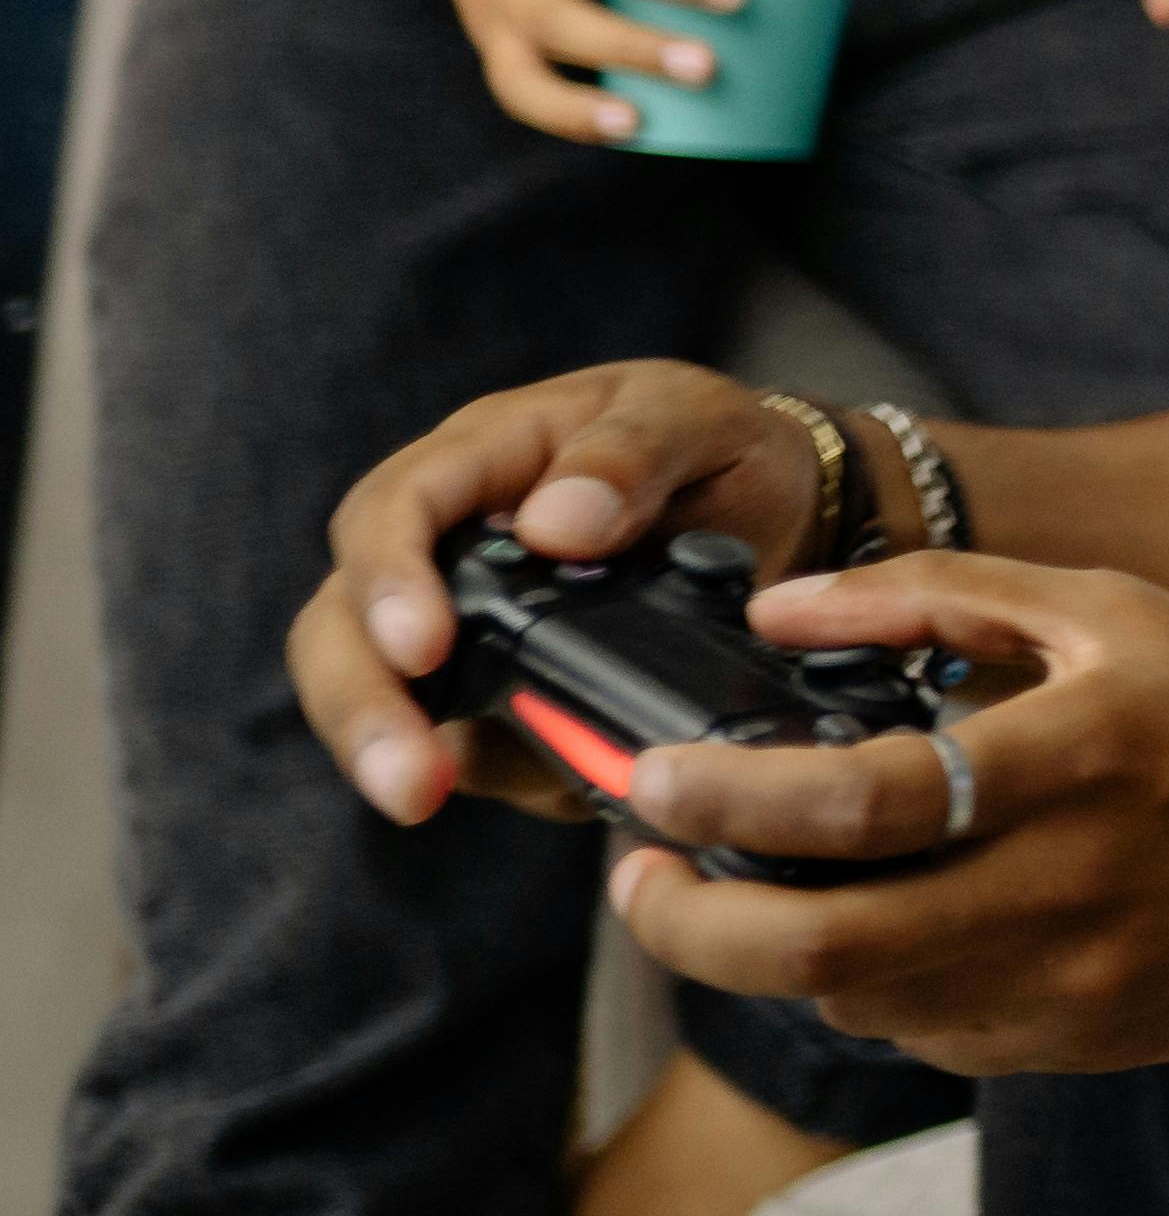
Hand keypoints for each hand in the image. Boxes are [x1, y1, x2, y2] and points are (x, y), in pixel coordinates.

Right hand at [293, 359, 826, 827]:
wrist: (777, 505)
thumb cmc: (716, 445)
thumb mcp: (694, 417)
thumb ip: (630, 455)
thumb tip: (555, 527)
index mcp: (481, 461)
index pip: (394, 510)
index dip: (390, 580)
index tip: (424, 648)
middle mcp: (447, 548)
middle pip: (344, 624)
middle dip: (362, 704)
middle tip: (405, 778)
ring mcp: (465, 630)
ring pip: (383, 699)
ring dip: (403, 756)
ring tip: (431, 798)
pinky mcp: (502, 698)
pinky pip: (477, 751)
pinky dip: (514, 774)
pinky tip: (570, 782)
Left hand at [600, 555, 1168, 1073]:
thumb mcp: (1104, 607)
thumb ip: (935, 593)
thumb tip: (780, 609)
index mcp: (1070, 759)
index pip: (855, 801)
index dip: (725, 799)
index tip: (652, 779)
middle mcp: (1064, 884)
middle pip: (819, 944)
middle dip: (688, 922)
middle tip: (638, 878)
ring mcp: (1068, 981)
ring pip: (857, 999)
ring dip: (772, 954)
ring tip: (744, 892)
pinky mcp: (1075, 1042)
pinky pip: (925, 1035)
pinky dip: (869, 987)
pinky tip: (876, 929)